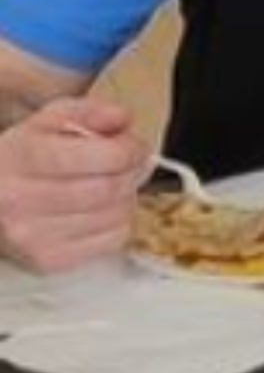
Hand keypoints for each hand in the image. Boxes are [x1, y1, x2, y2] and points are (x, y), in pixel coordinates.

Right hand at [0, 98, 149, 272]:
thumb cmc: (21, 159)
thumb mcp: (48, 121)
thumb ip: (90, 112)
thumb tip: (123, 121)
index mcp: (22, 157)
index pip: (104, 157)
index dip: (131, 149)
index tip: (133, 146)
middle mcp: (21, 199)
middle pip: (112, 189)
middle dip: (131, 173)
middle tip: (127, 166)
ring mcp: (31, 235)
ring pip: (117, 216)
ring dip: (126, 198)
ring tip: (109, 186)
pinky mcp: (46, 260)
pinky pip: (113, 241)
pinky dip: (119, 224)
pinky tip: (99, 211)